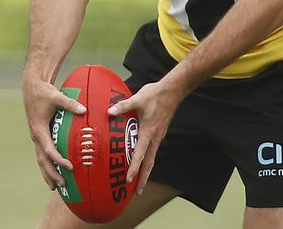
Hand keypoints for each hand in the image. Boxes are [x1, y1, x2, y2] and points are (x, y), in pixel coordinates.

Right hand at [22, 75, 86, 189]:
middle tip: (62, 184)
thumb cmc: (44, 92)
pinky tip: (54, 169)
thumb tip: (84, 110)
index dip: (59, 159)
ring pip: (41, 159)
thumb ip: (70, 103)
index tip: (69, 166)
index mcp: (39, 130)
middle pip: (43, 160)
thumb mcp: (57, 96)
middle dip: (52, 173)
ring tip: (55, 186)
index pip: (49, 150)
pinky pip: (43, 152)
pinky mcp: (39, 134)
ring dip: (47, 172)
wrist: (32, 87)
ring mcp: (37, 136)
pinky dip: (48, 163)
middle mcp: (36, 136)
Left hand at [108, 80, 181, 194]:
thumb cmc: (156, 95)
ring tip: (141, 180)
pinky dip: (148, 158)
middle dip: (144, 178)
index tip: (128, 180)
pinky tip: (144, 157)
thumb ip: (123, 106)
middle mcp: (155, 137)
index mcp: (149, 131)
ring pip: (152, 156)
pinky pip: (153, 149)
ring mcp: (159, 135)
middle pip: (149, 162)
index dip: (134, 168)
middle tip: (138, 192)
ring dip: (146, 169)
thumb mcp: (138, 98)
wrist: (173, 90)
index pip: (140, 154)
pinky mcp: (160, 131)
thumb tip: (109, 112)